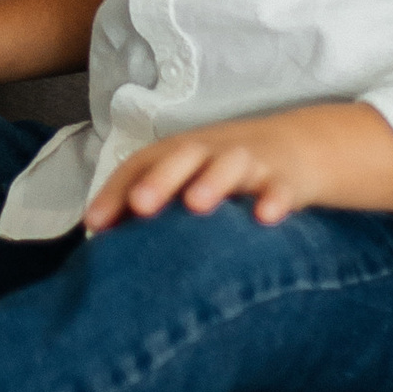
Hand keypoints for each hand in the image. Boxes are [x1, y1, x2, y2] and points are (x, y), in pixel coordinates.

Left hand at [83, 102, 392, 230]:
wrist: (298, 147)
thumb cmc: (224, 172)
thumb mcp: (186, 180)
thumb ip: (147, 206)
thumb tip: (98, 243)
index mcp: (181, 153)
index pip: (141, 164)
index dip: (117, 190)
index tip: (94, 225)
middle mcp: (212, 152)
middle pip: (183, 156)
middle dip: (161, 179)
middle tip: (140, 205)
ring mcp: (251, 162)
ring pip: (231, 165)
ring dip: (213, 182)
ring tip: (196, 205)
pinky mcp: (288, 178)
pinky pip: (282, 188)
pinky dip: (275, 200)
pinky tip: (265, 218)